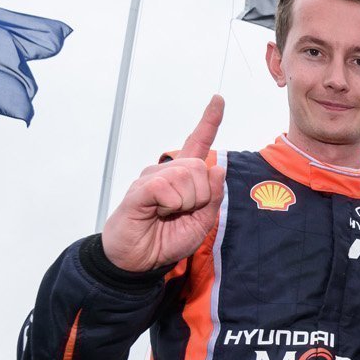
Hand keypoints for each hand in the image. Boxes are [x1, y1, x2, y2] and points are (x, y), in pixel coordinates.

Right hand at [100, 96, 226, 271]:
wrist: (140, 259)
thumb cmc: (167, 238)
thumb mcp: (202, 221)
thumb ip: (213, 196)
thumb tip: (218, 167)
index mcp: (184, 177)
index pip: (198, 142)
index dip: (209, 121)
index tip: (218, 99)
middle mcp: (167, 171)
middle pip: (201, 166)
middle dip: (202, 195)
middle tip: (183, 212)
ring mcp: (151, 177)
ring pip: (187, 176)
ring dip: (186, 202)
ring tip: (168, 214)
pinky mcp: (140, 189)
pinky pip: (167, 187)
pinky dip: (171, 204)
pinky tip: (158, 212)